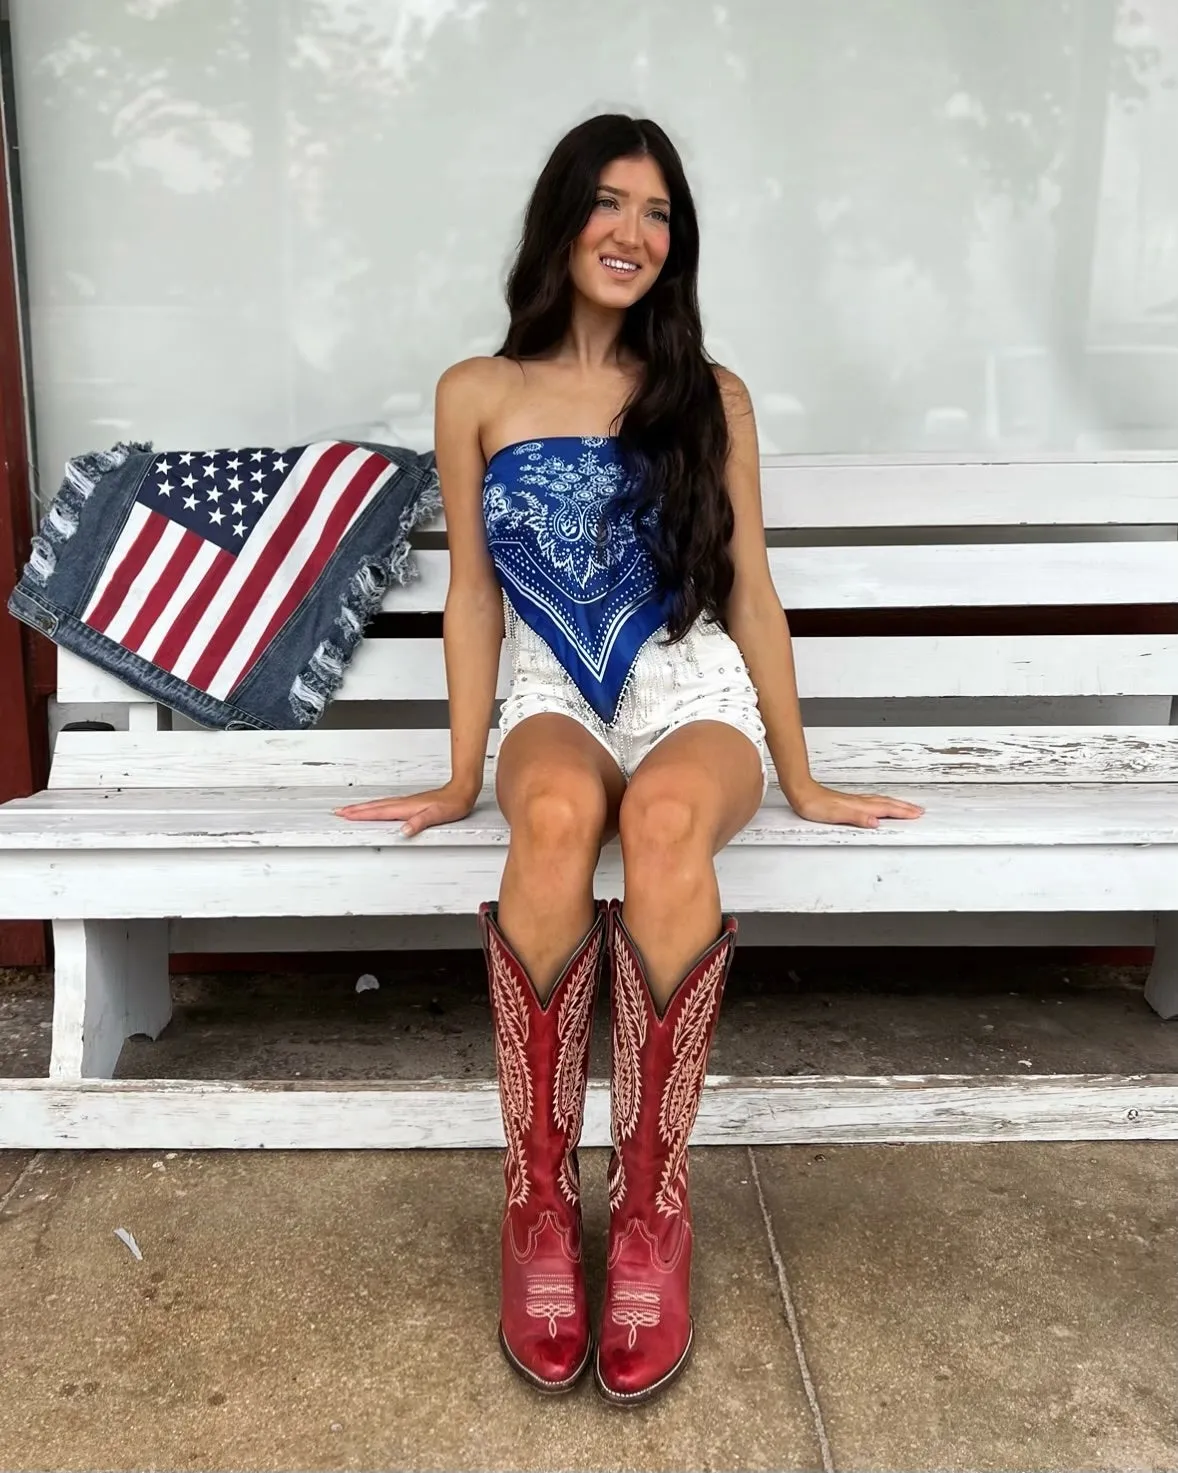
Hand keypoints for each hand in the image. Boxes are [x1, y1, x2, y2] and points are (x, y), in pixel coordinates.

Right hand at [334, 780, 477, 836]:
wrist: (461, 792)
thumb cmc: (452, 804)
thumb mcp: (437, 815)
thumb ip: (420, 822)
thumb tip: (403, 831)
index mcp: (406, 808)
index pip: (379, 812)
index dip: (361, 814)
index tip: (345, 815)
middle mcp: (403, 803)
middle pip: (374, 807)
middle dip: (355, 810)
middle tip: (338, 811)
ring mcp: (406, 802)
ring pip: (379, 805)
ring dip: (363, 807)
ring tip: (350, 810)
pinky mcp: (410, 803)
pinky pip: (387, 805)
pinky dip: (376, 807)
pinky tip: (375, 809)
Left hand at [785, 779, 923, 828]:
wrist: (802, 793)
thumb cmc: (816, 805)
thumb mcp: (837, 815)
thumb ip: (858, 818)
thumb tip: (876, 822)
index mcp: (860, 806)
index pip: (886, 810)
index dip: (902, 813)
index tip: (917, 815)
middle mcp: (860, 802)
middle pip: (887, 803)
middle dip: (904, 807)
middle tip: (919, 810)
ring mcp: (855, 800)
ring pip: (881, 801)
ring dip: (896, 804)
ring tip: (906, 806)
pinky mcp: (848, 801)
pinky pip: (872, 801)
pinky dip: (882, 803)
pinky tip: (879, 805)